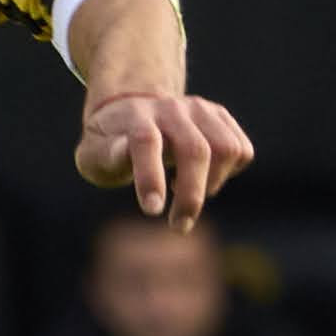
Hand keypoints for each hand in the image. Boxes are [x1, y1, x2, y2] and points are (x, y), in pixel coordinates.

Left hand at [75, 89, 254, 227]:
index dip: (151, 177)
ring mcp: (200, 110)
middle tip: (179, 226)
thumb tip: (124, 153)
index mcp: (135, 117)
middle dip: (191, 195)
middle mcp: (171, 109)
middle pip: (196, 150)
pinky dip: (228, 174)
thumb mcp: (94, 154)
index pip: (146, 141)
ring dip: (212, 184)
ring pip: (227, 149)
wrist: (129, 112)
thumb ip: (106, 156)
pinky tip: (202, 178)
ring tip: (185, 192)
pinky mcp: (221, 117)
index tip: (152, 211)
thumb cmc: (109, 145)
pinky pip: (242, 151)